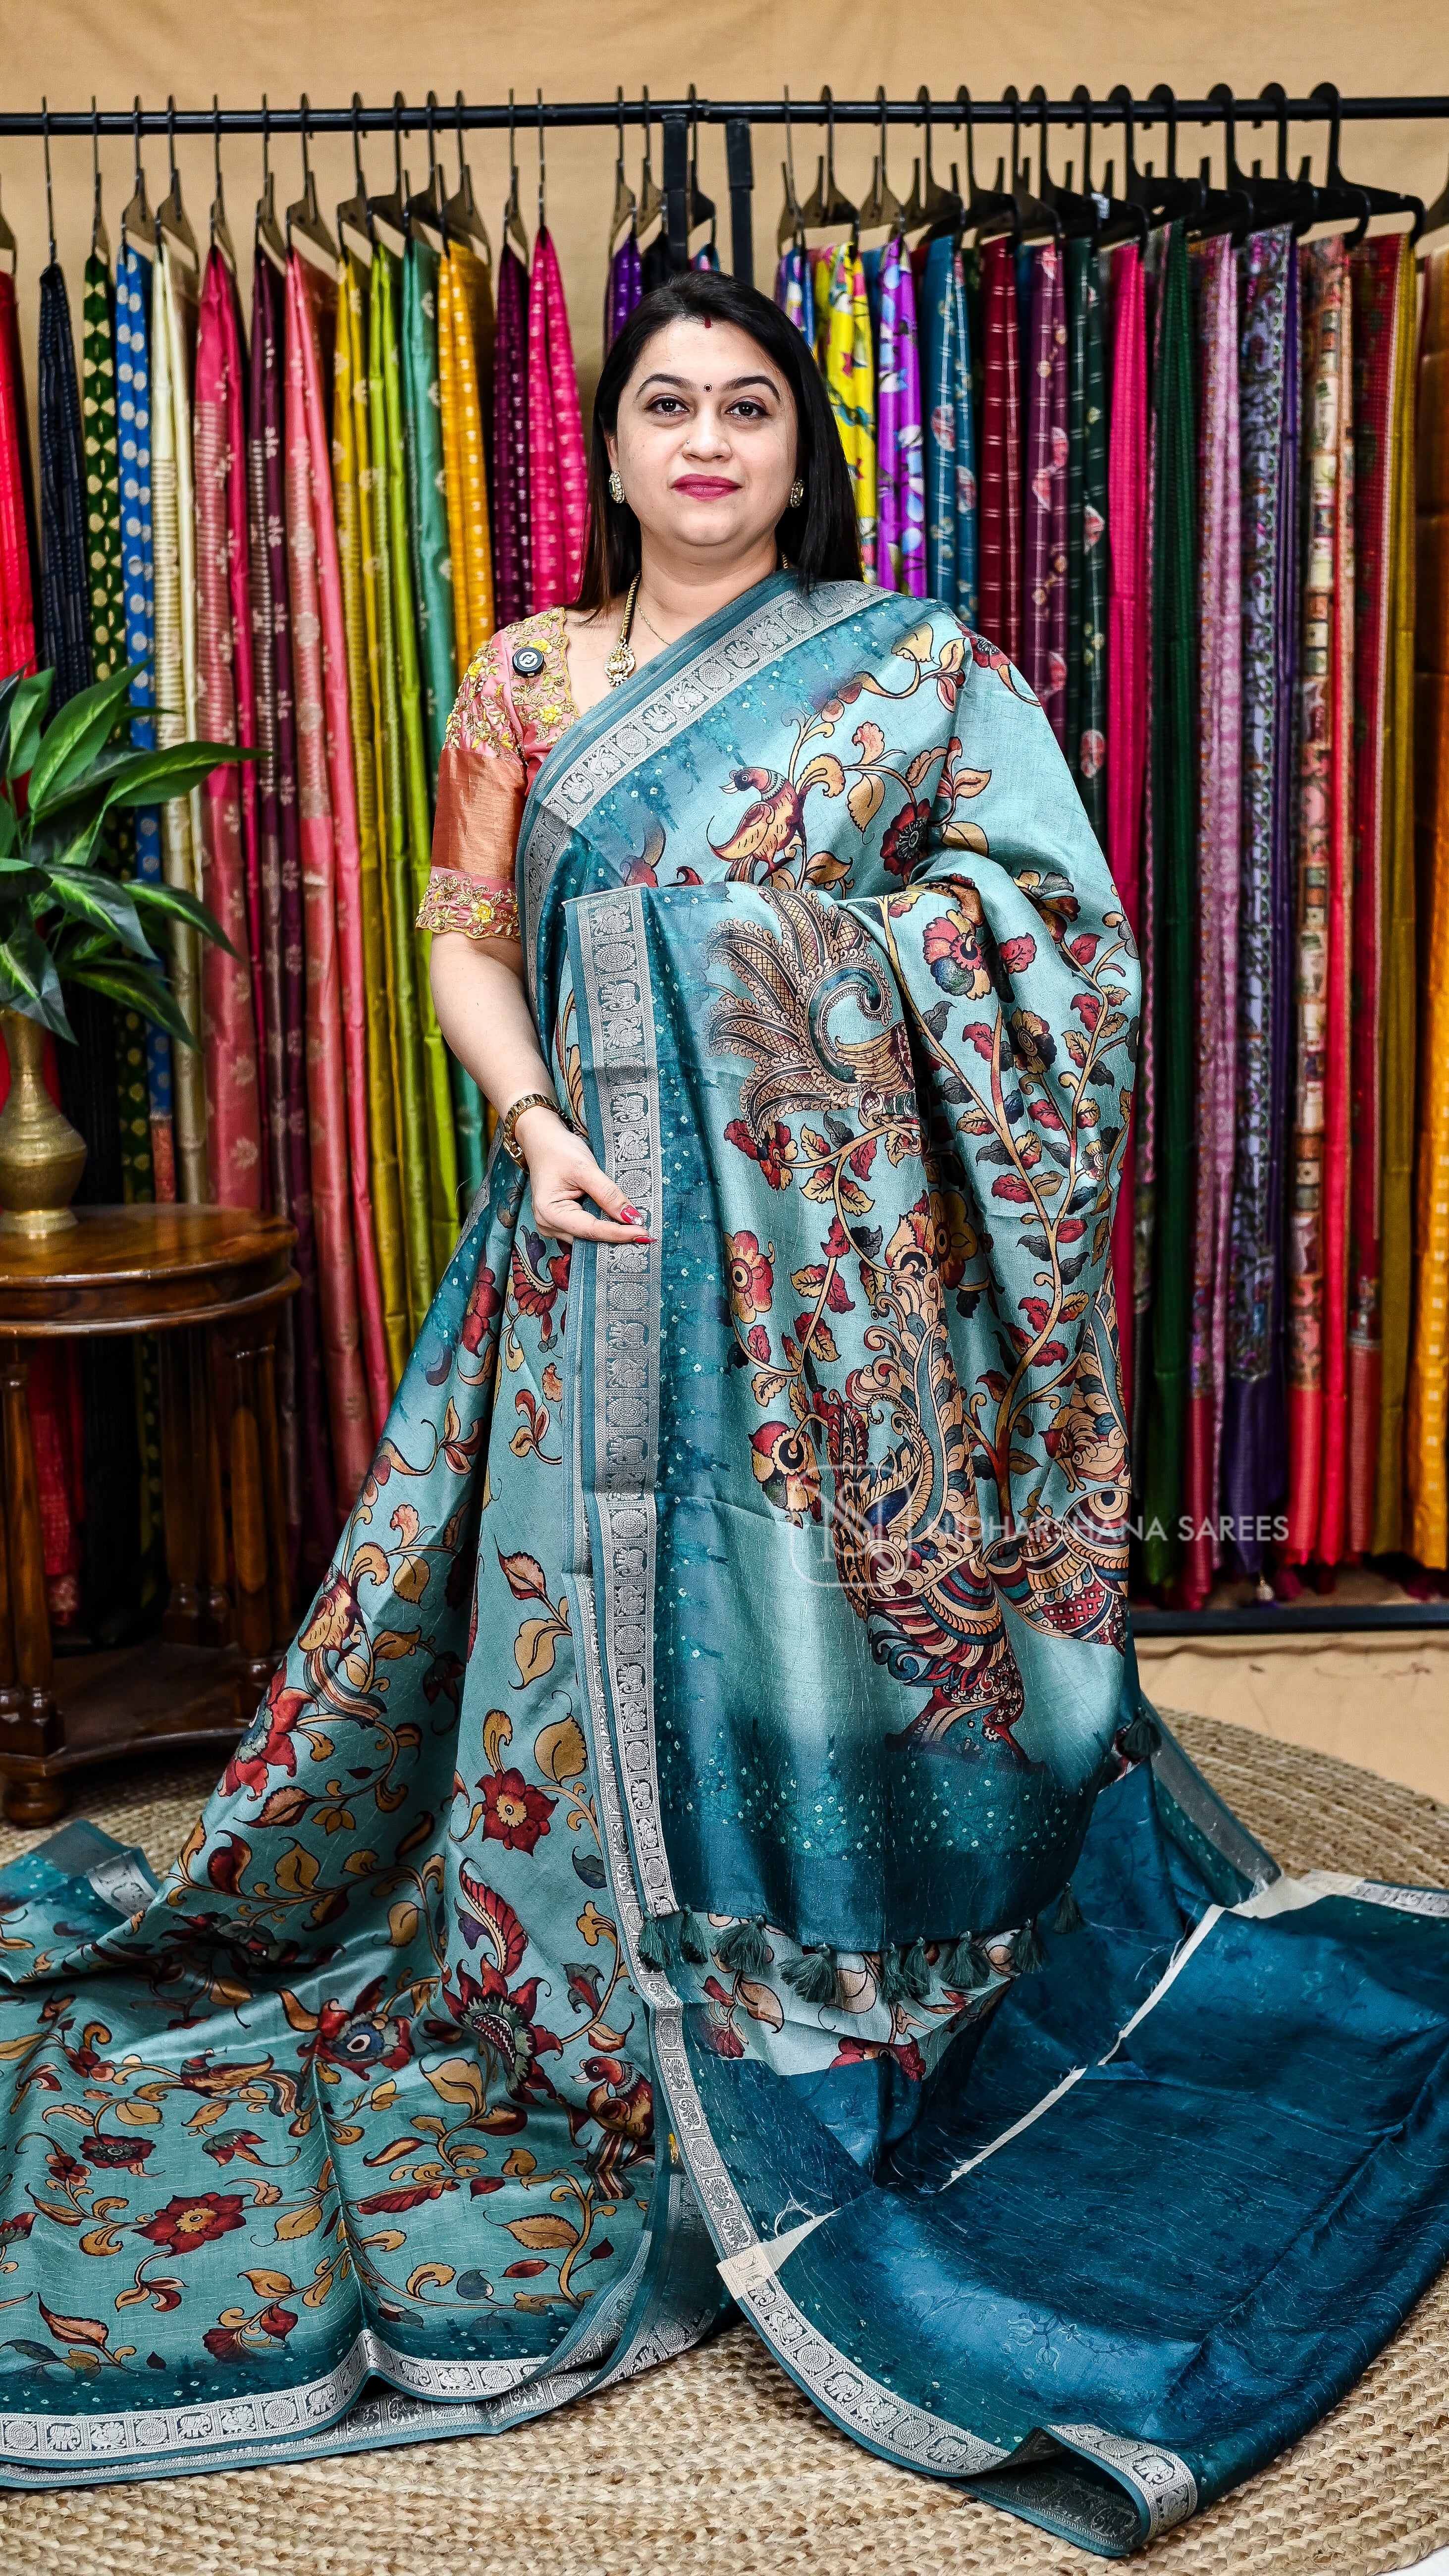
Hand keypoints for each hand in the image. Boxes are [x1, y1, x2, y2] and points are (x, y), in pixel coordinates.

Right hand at [514, 1105, 652, 1245]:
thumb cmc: (559, 1151)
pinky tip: (620, 1225)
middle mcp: (548, 1225)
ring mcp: (552, 1225)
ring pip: (588, 1237)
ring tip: (636, 1230)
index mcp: (549, 1212)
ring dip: (610, 1233)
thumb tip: (631, 1217)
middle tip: (645, 1235)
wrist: (542, 1141)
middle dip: (616, 1236)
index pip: (590, 1230)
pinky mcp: (560, 1222)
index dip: (618, 1233)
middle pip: (589, 1238)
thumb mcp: (585, 1168)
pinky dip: (602, 1227)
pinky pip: (585, 1231)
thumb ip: (608, 1194)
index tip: (643, 1232)